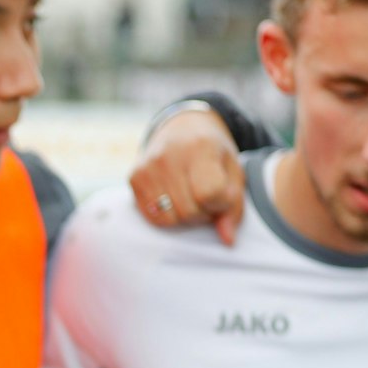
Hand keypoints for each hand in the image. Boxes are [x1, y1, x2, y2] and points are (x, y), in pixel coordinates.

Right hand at [131, 107, 245, 245]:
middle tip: (207, 200)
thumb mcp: (234, 171)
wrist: (183, 127)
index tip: (222, 194)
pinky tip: (175, 200)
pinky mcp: (134, 178)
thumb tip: (227, 241)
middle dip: (203, 214)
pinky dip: (168, 216)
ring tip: (191, 200)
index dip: (221, 203)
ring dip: (185, 218)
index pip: (209, 195)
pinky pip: (152, 217)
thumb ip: (234, 206)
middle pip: (189, 212)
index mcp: (201, 148)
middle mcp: (169, 156)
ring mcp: (147, 168)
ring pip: (169, 220)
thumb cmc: (213, 153)